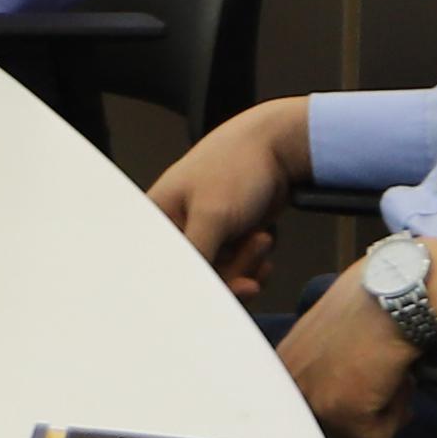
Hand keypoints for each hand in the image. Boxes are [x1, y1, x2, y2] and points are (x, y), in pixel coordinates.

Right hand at [149, 95, 311, 306]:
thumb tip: (182, 289)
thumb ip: (196, 254)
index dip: (190, 282)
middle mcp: (177, 229)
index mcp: (158, 218)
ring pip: (219, 273)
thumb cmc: (234, 168)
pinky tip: (266, 252)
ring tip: (263, 240)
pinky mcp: (227, 237)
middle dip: (231, 270)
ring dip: (246, 264)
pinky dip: (253, 266)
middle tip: (255, 249)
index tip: (217, 289)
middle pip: (196, 275)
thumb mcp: (212, 215)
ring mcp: (204, 233)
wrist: (278, 147)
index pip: (162, 266)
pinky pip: (236, 268)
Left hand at [276, 266, 420, 437]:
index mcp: (280, 368)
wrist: (396, 293)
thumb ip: (326, 377)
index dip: (337, 421)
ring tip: (391, 381)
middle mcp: (284, 386)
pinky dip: (394, 419)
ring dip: (381, 422)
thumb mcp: (332, 343)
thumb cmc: (374, 310)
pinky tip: (397, 381)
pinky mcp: (339, 412)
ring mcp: (309, 400)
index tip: (362, 403)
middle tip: (385, 393)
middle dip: (361, 426)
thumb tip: (342, 419)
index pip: (299, 424)